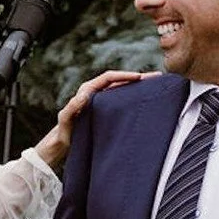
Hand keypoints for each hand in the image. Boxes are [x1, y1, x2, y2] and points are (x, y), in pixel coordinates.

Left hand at [33, 69, 155, 169]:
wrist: (62, 142)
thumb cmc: (63, 132)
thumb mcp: (65, 119)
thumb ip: (71, 108)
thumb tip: (83, 95)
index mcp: (87, 90)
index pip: (109, 78)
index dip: (124, 76)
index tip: (139, 77)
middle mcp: (95, 92)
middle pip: (118, 80)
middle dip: (137, 78)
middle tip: (156, 77)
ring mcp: (101, 101)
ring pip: (122, 89)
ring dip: (137, 86)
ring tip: (155, 85)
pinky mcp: (105, 110)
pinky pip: (121, 99)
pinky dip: (133, 97)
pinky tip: (144, 100)